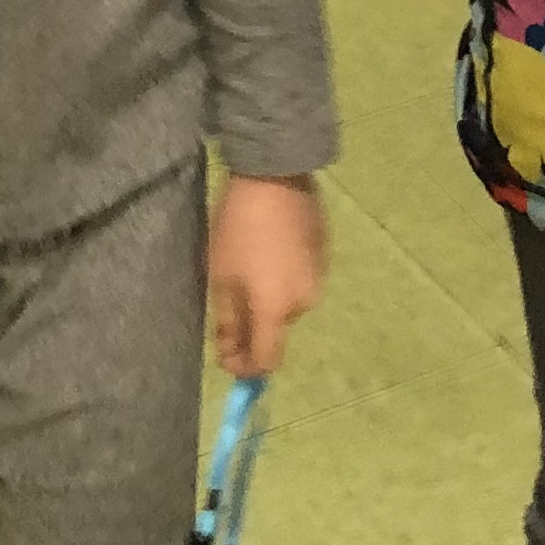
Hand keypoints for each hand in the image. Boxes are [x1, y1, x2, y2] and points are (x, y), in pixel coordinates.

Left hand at [208, 174, 325, 378]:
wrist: (275, 175)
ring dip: (268, 300)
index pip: (266, 361)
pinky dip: (282, 278)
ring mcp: (319, 277)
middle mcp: (304, 302)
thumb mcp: (220, 275)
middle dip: (253, 326)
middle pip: (276, 330)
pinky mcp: (324, 255)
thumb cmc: (238, 227)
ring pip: (288, 304)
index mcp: (276, 311)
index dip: (245, 370)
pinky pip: (299, 280)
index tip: (226, 360)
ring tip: (247, 271)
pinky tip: (266, 252)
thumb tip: (229, 350)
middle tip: (228, 304)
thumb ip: (227, 320)